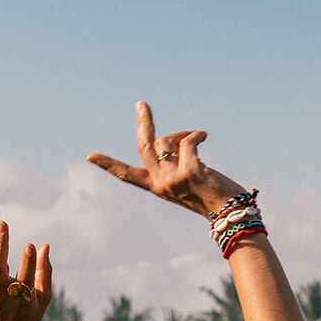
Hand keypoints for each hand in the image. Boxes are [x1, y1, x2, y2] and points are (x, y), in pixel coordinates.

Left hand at [0, 221, 51, 320]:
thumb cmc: (28, 315)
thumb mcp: (44, 298)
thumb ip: (45, 272)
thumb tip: (45, 246)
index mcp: (23, 298)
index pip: (25, 277)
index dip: (28, 262)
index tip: (29, 245)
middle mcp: (2, 295)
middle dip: (1, 246)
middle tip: (2, 224)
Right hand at [87, 101, 246, 218]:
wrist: (230, 216)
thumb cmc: (212, 198)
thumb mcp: (186, 183)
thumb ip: (174, 165)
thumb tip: (172, 141)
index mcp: (157, 188)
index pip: (126, 175)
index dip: (107, 164)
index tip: (89, 156)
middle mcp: (161, 184)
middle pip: (143, 146)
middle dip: (143, 122)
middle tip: (142, 105)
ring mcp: (174, 179)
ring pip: (167, 140)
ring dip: (183, 133)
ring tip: (198, 137)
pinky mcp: (189, 172)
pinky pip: (186, 141)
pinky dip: (196, 134)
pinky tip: (204, 136)